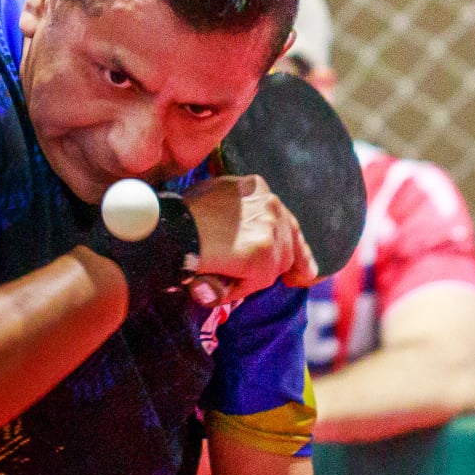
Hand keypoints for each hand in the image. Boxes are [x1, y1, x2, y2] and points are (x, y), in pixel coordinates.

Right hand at [183, 174, 318, 301]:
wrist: (167, 228)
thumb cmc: (175, 218)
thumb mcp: (205, 203)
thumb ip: (227, 217)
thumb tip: (236, 244)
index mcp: (255, 187)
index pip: (283, 217)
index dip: (294, 240)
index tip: (306, 262)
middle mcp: (269, 202)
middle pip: (288, 240)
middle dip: (291, 261)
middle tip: (297, 279)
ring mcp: (268, 227)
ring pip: (276, 263)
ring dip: (254, 275)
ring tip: (226, 277)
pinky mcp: (263, 252)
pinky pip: (261, 280)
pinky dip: (242, 287)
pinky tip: (222, 281)